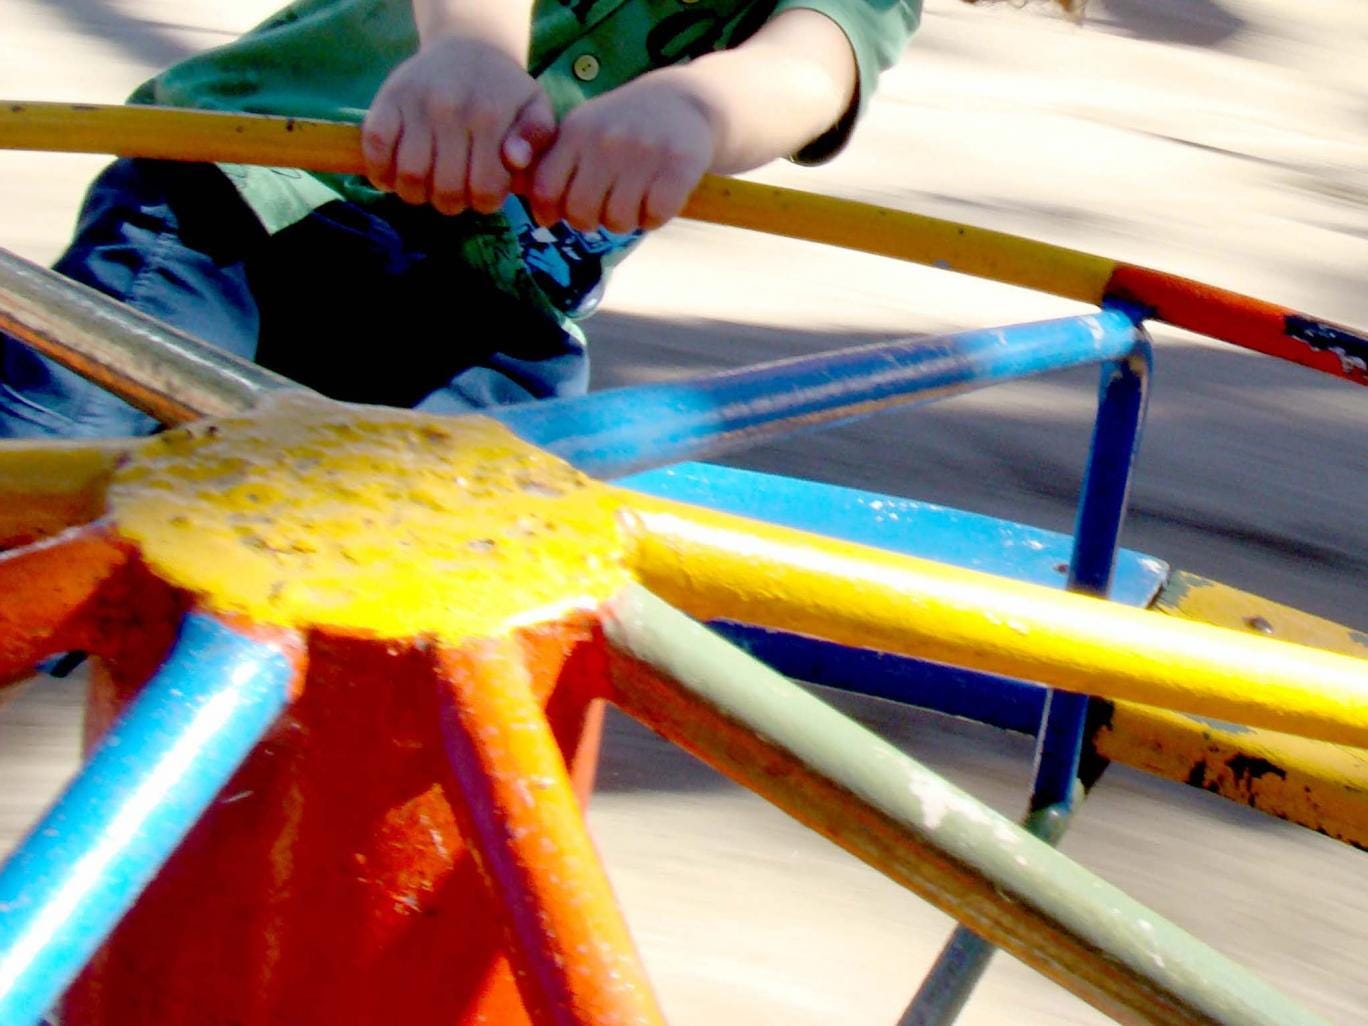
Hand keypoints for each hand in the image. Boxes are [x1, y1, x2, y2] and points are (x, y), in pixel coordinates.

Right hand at [362, 36, 554, 214]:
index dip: (483, 202)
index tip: (483, 193)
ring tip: (427, 185)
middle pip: (445, 191)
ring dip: (416, 194)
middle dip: (451, 203)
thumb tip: (515, 160)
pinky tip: (394, 174)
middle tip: (454, 192)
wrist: (469, 47)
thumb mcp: (536, 109)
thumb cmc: (505, 92)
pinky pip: (376, 148)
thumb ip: (536, 138)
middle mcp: (452, 111)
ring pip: (410, 177)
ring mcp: (416, 106)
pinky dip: (380, 171)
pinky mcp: (387, 101)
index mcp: (490, 118)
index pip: (484, 190)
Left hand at [529, 74, 717, 232]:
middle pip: (580, 213)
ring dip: (626, 223)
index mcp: (575, 131)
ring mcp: (642, 151)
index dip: (551, 212)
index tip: (566, 212)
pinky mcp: (678, 165)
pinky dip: (655, 219)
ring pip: (618, 221)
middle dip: (592, 222)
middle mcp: (605, 140)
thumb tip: (541, 216)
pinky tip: (658, 202)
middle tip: (606, 210)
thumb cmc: (625, 125)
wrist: (685, 100)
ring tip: (634, 203)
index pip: (544, 189)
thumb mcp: (584, 130)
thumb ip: (556, 165)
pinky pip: (655, 216)